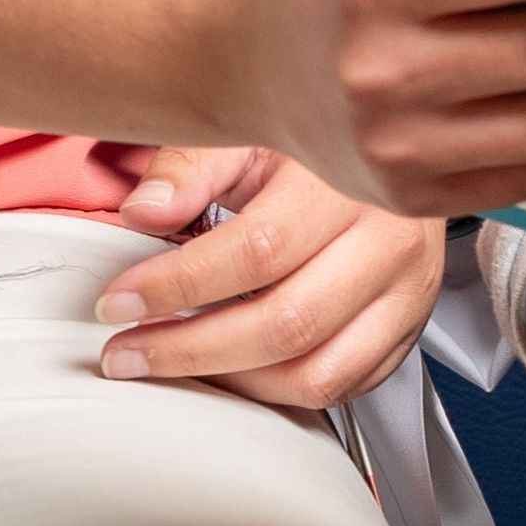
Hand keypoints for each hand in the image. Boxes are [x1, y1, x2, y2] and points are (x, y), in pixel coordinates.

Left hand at [93, 145, 445, 409]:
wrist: (399, 152)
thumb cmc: (316, 150)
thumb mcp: (252, 134)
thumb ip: (192, 168)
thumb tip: (143, 211)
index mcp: (351, 184)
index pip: (258, 251)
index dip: (178, 284)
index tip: (118, 300)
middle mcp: (390, 244)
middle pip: (286, 324)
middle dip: (189, 350)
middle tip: (125, 351)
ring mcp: (407, 296)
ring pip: (316, 373)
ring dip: (230, 382)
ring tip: (171, 364)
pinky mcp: (405, 334)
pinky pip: (338, 388)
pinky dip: (273, 390)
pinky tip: (227, 368)